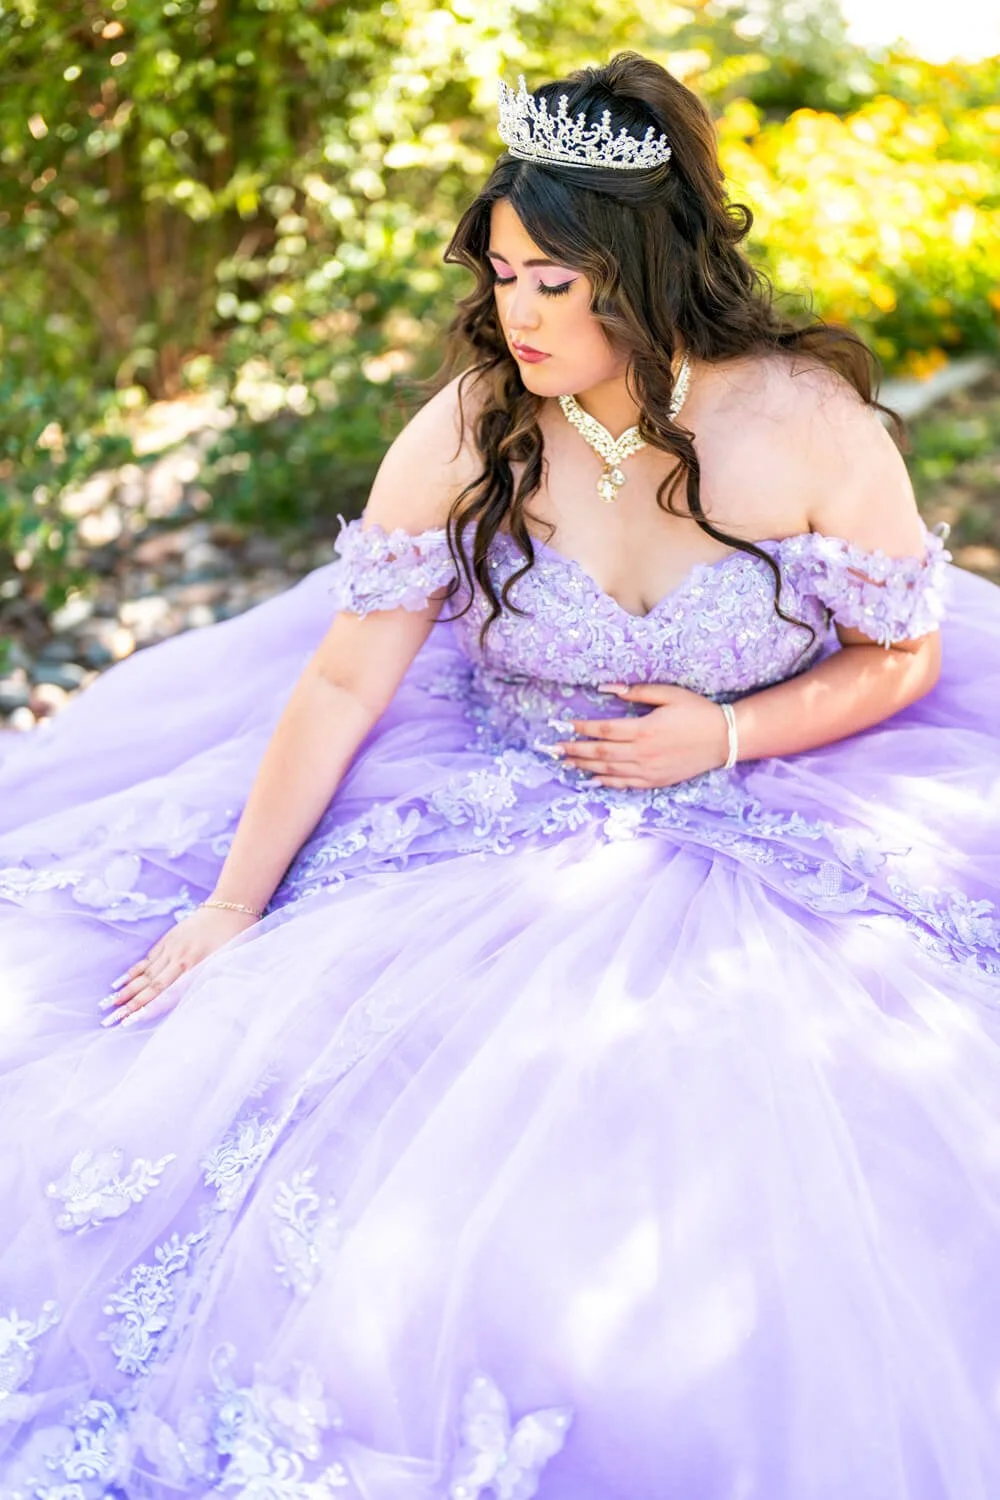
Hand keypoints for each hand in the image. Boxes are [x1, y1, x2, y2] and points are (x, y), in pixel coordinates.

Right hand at [98, 905, 259, 1028]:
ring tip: (109, 1003)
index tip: (130, 1021)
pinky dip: (134, 971)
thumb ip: (208, 981)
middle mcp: (180, 959)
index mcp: (196, 968)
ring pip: (146, 973)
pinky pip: (148, 959)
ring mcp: (172, 948)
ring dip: (127, 990)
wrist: (232, 905)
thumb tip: (188, 1003)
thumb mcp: (229, 962)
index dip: (148, 1008)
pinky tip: (121, 981)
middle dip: (129, 1005)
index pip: (167, 994)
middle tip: (109, 1020)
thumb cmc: (237, 937)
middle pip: (150, 986)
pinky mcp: (169, 939)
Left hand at [552, 683, 731, 788]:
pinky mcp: (655, 781)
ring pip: (608, 770)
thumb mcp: (669, 694)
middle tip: (554, 748)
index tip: (563, 725)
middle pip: (599, 752)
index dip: (581, 728)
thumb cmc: (697, 712)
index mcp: (643, 729)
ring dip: (584, 766)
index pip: (603, 730)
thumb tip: (606, 688)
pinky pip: (624, 784)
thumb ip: (636, 692)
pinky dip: (605, 782)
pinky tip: (592, 779)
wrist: (723, 740)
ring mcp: (648, 770)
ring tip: (566, 762)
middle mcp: (642, 753)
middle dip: (574, 749)